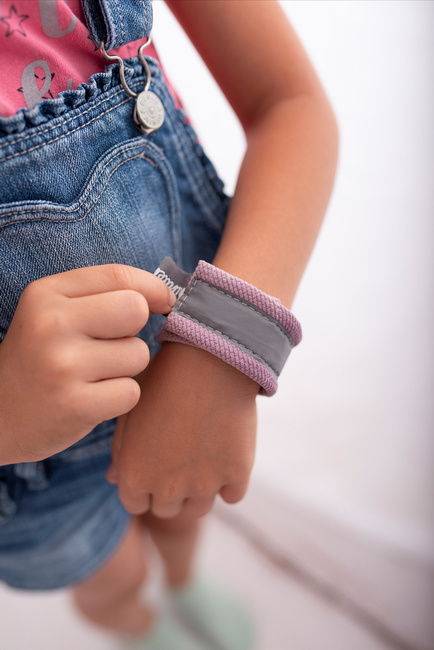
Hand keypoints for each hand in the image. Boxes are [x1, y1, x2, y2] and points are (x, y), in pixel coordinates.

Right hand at [0, 265, 174, 464]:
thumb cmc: (40, 358)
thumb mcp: (54, 312)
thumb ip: (103, 295)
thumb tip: (168, 296)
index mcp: (46, 294)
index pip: (119, 276)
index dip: (154, 289)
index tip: (164, 302)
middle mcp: (51, 324)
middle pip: (135, 310)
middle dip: (134, 330)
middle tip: (111, 346)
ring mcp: (62, 365)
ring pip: (138, 355)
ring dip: (125, 369)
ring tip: (92, 376)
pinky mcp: (75, 405)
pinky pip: (131, 392)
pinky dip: (119, 398)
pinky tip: (91, 398)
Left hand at [107, 342, 258, 517]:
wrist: (209, 358)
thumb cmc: (164, 378)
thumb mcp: (131, 410)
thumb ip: (121, 451)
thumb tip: (115, 479)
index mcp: (135, 474)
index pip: (134, 504)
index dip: (143, 485)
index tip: (154, 464)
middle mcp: (167, 488)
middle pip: (167, 509)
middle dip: (169, 490)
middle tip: (179, 456)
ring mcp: (204, 484)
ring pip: (199, 508)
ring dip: (199, 489)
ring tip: (202, 454)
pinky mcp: (237, 474)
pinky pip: (232, 495)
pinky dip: (230, 481)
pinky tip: (225, 453)